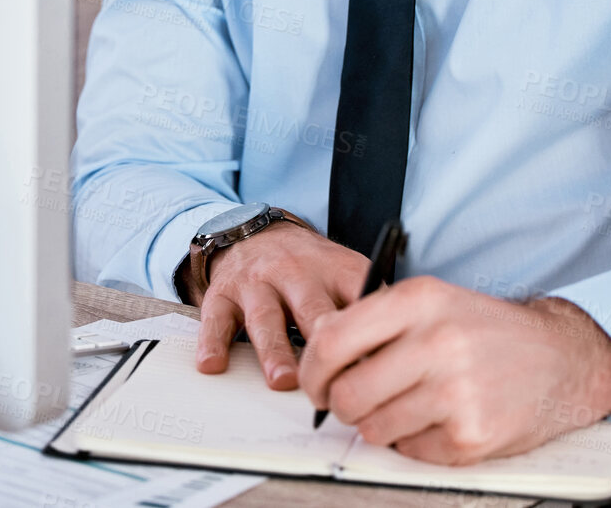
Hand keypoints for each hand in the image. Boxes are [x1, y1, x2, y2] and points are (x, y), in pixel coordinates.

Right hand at [184, 222, 368, 390]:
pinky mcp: (222, 294)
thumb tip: (398, 355)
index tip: (378, 366)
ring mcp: (256, 283)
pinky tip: (212, 365)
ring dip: (275, 349)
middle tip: (332, 380)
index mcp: (334, 269)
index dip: (369, 330)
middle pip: (311, 308)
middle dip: (322, 344)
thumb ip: (369, 306)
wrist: (254, 231)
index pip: (358, 295)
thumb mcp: (345, 272)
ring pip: (265, 318)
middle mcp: (294, 272)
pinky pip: (216, 319)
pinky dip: (213, 342)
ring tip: (283, 380)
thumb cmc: (309, 268)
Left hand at [298, 277, 610, 464]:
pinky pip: (410, 452)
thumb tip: (318, 359)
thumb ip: (375, 321)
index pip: (332, 339)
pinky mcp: (471, 436)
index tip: (313, 382)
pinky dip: (414, 442)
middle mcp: (437, 343)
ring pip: (373, 429)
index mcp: (419, 300)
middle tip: (351, 402)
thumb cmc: (485, 330)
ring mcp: (456, 393)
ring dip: (378, 425)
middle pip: (346, 393)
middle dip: (340, 405)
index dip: (311, 369)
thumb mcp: (431, 302)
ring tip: (404, 406)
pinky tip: (437, 419)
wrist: (560, 358)